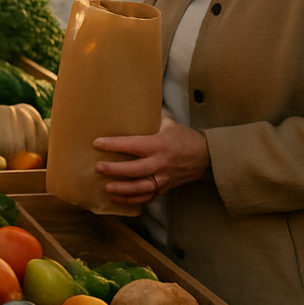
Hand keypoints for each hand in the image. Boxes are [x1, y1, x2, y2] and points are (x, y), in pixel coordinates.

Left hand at [93, 114, 210, 205]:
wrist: (206, 158)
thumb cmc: (184, 137)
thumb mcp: (169, 122)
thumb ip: (150, 116)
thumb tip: (129, 104)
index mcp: (160, 144)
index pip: (134, 145)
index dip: (115, 145)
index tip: (97, 143)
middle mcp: (161, 163)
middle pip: (135, 169)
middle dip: (115, 169)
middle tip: (97, 167)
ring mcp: (163, 178)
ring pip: (141, 187)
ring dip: (123, 189)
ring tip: (106, 187)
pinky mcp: (164, 188)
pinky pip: (147, 197)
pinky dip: (132, 200)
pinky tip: (117, 199)